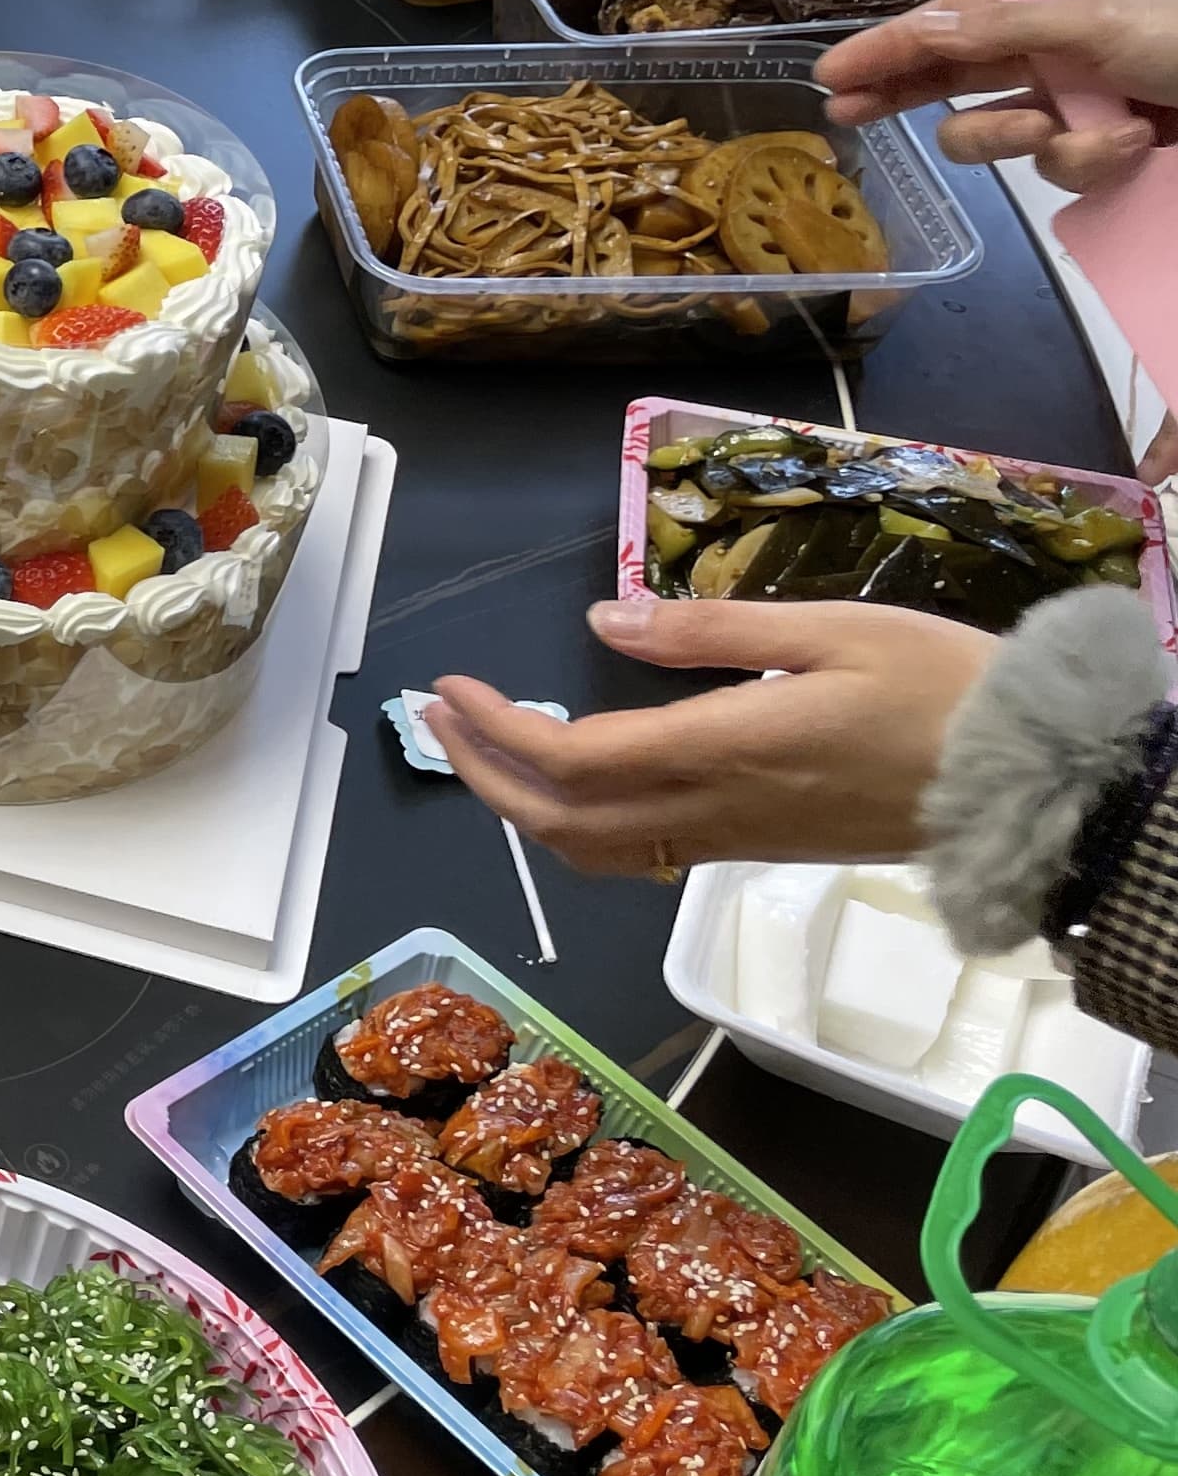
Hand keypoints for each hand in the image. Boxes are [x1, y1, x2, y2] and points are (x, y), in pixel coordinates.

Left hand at [425, 596, 992, 876]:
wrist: (1033, 781)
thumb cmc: (942, 688)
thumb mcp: (827, 629)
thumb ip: (706, 628)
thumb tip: (605, 618)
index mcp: (723, 750)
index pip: (572, 759)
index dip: (493, 730)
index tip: (451, 686)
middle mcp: (714, 810)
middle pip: (561, 823)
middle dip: (483, 776)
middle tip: (442, 719)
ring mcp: (733, 840)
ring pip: (596, 852)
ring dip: (525, 805)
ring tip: (488, 746)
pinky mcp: (756, 850)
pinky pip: (641, 856)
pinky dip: (581, 824)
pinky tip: (575, 779)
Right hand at [817, 0, 1177, 194]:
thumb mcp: (1101, 21)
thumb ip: (1004, 28)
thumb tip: (917, 27)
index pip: (952, 22)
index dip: (889, 48)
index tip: (830, 75)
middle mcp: (1062, 50)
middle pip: (960, 78)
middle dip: (915, 98)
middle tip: (851, 119)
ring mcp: (1087, 105)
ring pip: (1006, 137)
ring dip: (1029, 140)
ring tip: (1072, 134)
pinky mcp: (1113, 154)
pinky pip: (1064, 172)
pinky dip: (1094, 163)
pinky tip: (1135, 148)